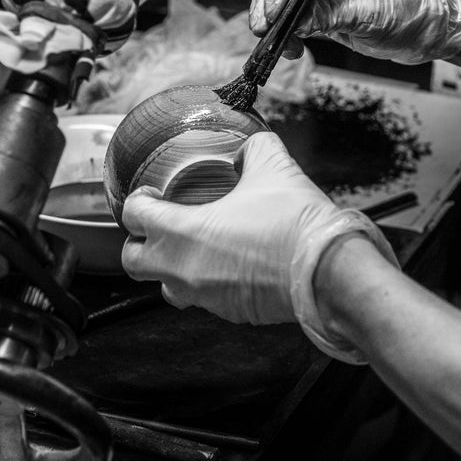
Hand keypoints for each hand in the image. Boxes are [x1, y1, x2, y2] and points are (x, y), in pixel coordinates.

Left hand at [122, 132, 395, 362]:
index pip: (133, 216)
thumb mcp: (272, 167)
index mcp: (181, 231)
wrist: (327, 270)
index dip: (137, 201)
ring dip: (171, 269)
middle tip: (161, 225)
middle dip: (140, 243)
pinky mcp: (229, 313)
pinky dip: (208, 284)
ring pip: (166, 288)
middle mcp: (182, 269)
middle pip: (133, 262)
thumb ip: (253, 149)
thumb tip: (250, 146)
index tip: (151, 194)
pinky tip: (231, 266)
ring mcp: (204, 296)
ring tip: (194, 250)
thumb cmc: (293, 221)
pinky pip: (204, 299)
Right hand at [249, 0, 460, 63]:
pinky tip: (291, 48)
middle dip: (267, 0)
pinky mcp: (314, 6)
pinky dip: (284, 33)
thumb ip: (326, 14)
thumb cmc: (403, 8)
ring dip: (273, 20)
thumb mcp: (363, 11)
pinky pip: (288, 17)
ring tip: (277, 44)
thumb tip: (293, 23)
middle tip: (262, 28)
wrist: (418, 29)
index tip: (274, 10)